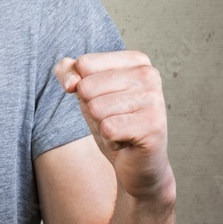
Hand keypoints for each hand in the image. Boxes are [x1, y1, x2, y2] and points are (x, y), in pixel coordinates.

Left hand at [54, 51, 174, 201]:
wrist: (135, 162)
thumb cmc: (111, 120)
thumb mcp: (84, 92)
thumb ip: (67, 72)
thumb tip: (71, 82)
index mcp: (136, 61)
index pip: (84, 64)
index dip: (81, 87)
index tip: (103, 99)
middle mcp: (149, 75)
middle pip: (87, 87)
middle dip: (92, 109)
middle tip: (114, 118)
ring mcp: (154, 100)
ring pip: (96, 108)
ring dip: (101, 125)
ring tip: (120, 129)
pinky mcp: (153, 126)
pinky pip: (108, 129)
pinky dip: (110, 140)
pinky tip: (126, 141)